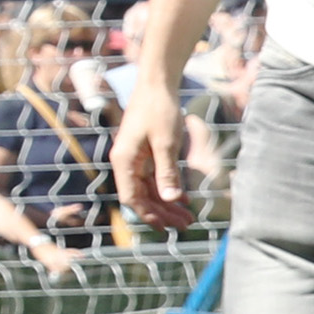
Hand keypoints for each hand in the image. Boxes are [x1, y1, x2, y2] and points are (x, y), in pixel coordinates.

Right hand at [112, 78, 199, 230]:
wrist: (157, 85)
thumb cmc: (159, 110)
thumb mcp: (166, 143)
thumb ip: (167, 172)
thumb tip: (170, 199)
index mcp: (124, 160)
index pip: (131, 197)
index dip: (147, 215)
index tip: (166, 228)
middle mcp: (126, 161)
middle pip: (141, 196)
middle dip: (162, 213)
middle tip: (186, 225)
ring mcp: (136, 157)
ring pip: (150, 188)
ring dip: (167, 203)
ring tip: (188, 216)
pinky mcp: (146, 152)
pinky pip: (155, 178)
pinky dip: (168, 189)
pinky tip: (184, 199)